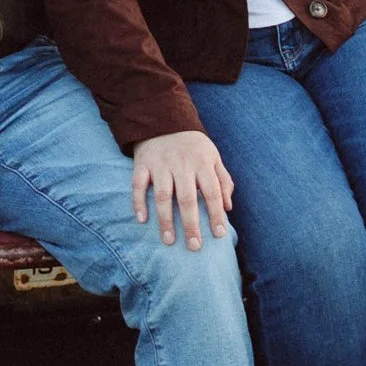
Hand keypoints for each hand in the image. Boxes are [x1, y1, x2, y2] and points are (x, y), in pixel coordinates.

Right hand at [130, 128, 236, 249]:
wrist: (164, 119)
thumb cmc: (193, 146)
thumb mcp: (213, 157)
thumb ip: (223, 180)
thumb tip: (228, 208)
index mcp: (202, 163)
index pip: (212, 192)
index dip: (216, 214)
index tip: (219, 234)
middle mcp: (181, 165)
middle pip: (187, 198)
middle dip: (191, 224)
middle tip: (194, 246)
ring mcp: (160, 164)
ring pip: (163, 195)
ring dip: (165, 219)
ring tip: (168, 240)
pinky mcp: (142, 164)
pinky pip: (138, 184)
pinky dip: (138, 202)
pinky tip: (142, 220)